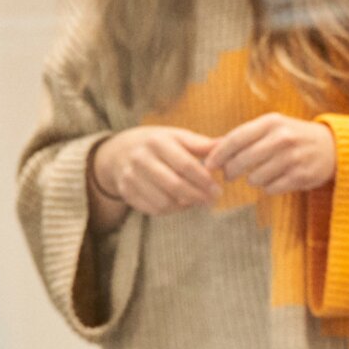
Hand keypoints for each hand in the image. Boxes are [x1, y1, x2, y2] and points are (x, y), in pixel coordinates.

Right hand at [93, 126, 219, 215]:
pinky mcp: (126, 191)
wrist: (120, 151)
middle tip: (212, 201)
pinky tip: (181, 204)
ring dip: (185, 205)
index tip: (218, 190)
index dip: (204, 180)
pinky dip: (170, 210)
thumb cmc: (159, 144)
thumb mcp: (178, 137)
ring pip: (163, 201)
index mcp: (157, 141)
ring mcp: (130, 176)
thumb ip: (202, 145)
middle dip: (197, 196)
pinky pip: (152, 209)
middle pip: (174, 185)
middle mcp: (141, 158)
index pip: (185, 165)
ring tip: (197, 201)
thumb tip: (228, 147)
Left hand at [204, 114, 336, 193]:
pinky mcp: (301, 176)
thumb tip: (211, 148)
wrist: (333, 147)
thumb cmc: (294, 136)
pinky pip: (271, 188)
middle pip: (242, 160)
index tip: (208, 164)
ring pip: (256, 178)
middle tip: (229, 174)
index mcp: (272, 122)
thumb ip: (245, 136)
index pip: (236, 138)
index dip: (219, 154)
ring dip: (253, 179)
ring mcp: (293, 158)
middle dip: (231, 170)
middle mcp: (282, 138)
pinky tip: (275, 179)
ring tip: (260, 174)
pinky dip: (269, 187)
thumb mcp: (273, 127)